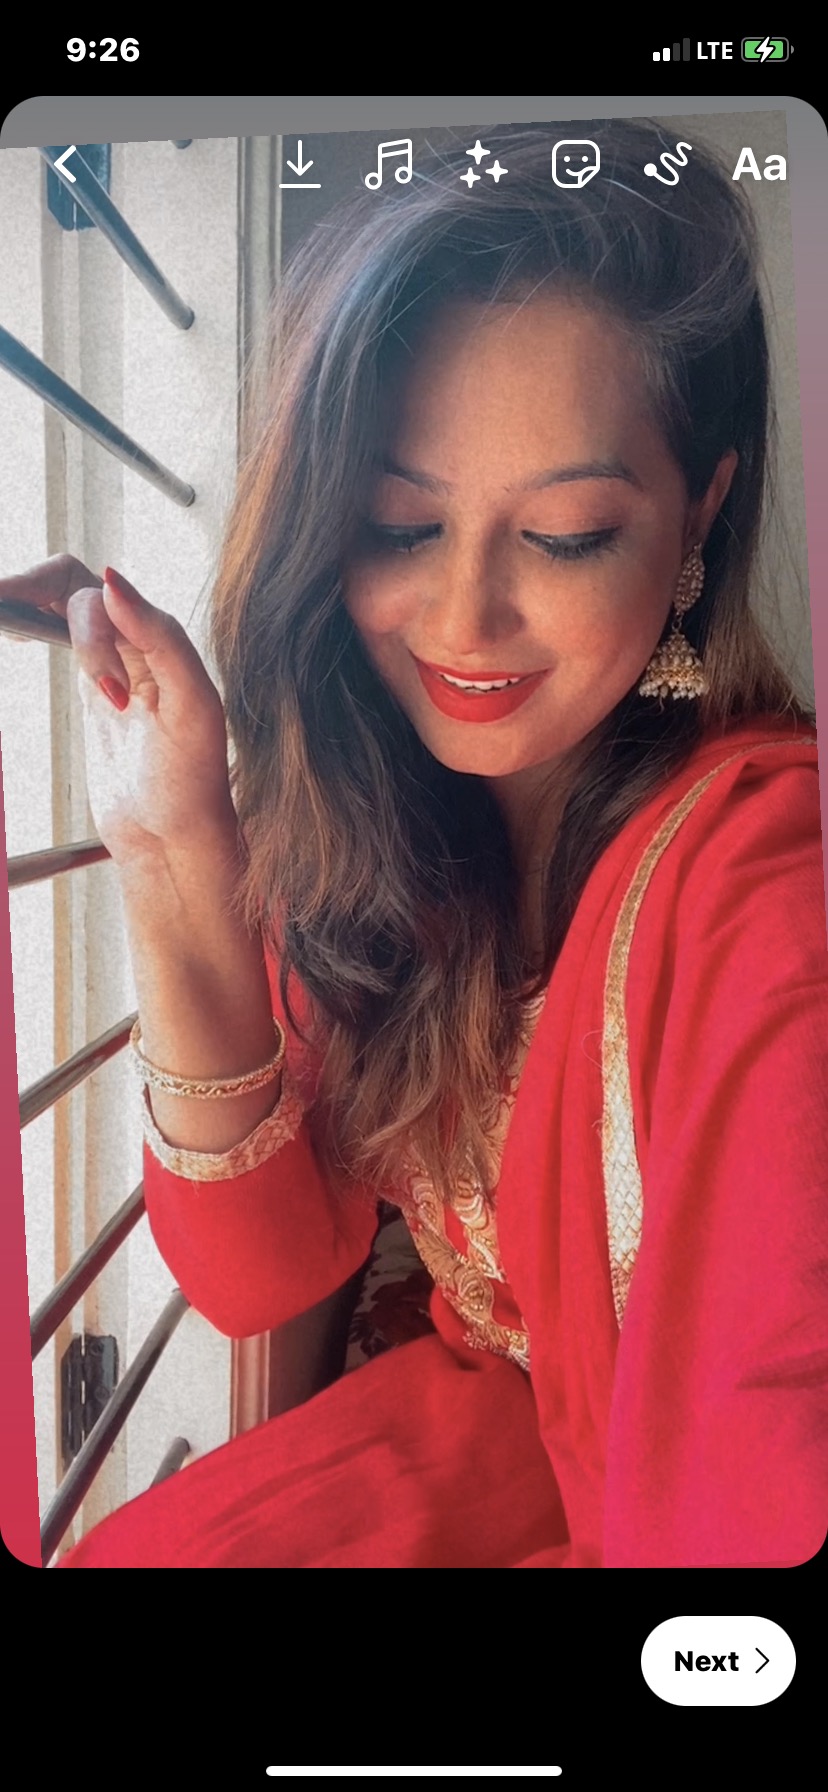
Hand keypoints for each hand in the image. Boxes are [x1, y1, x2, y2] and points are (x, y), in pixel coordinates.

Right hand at [0, 554, 237, 866]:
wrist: (173, 840)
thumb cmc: (192, 785)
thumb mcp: (191, 709)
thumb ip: (161, 638)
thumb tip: (110, 581)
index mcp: (161, 640)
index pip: (101, 600)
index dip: (83, 628)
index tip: (94, 687)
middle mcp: (137, 645)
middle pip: (71, 589)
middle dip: (32, 588)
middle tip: (1, 601)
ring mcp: (111, 667)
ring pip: (61, 610)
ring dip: (27, 603)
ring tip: (2, 607)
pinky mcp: (93, 696)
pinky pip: (61, 643)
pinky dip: (31, 626)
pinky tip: (15, 633)